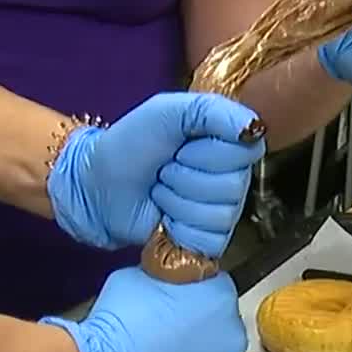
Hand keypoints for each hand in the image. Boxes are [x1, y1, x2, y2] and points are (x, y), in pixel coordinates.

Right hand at [40, 267, 246, 351]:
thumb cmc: (117, 322)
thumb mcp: (140, 274)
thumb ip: (168, 276)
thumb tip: (168, 278)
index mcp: (220, 298)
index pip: (216, 287)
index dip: (193, 292)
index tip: (175, 300)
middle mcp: (231, 337)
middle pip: (220, 325)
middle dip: (199, 326)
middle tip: (164, 329)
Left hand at [47, 92, 265, 256]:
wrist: (97, 185)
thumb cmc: (131, 144)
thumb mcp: (167, 111)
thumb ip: (211, 110)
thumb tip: (254, 128)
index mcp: (228, 144)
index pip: (246, 151)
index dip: (210, 151)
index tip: (181, 145)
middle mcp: (232, 179)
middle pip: (232, 186)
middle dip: (186, 177)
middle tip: (163, 170)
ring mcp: (221, 213)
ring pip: (218, 214)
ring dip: (177, 201)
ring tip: (159, 191)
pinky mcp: (206, 241)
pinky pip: (209, 239)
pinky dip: (177, 227)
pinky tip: (163, 217)